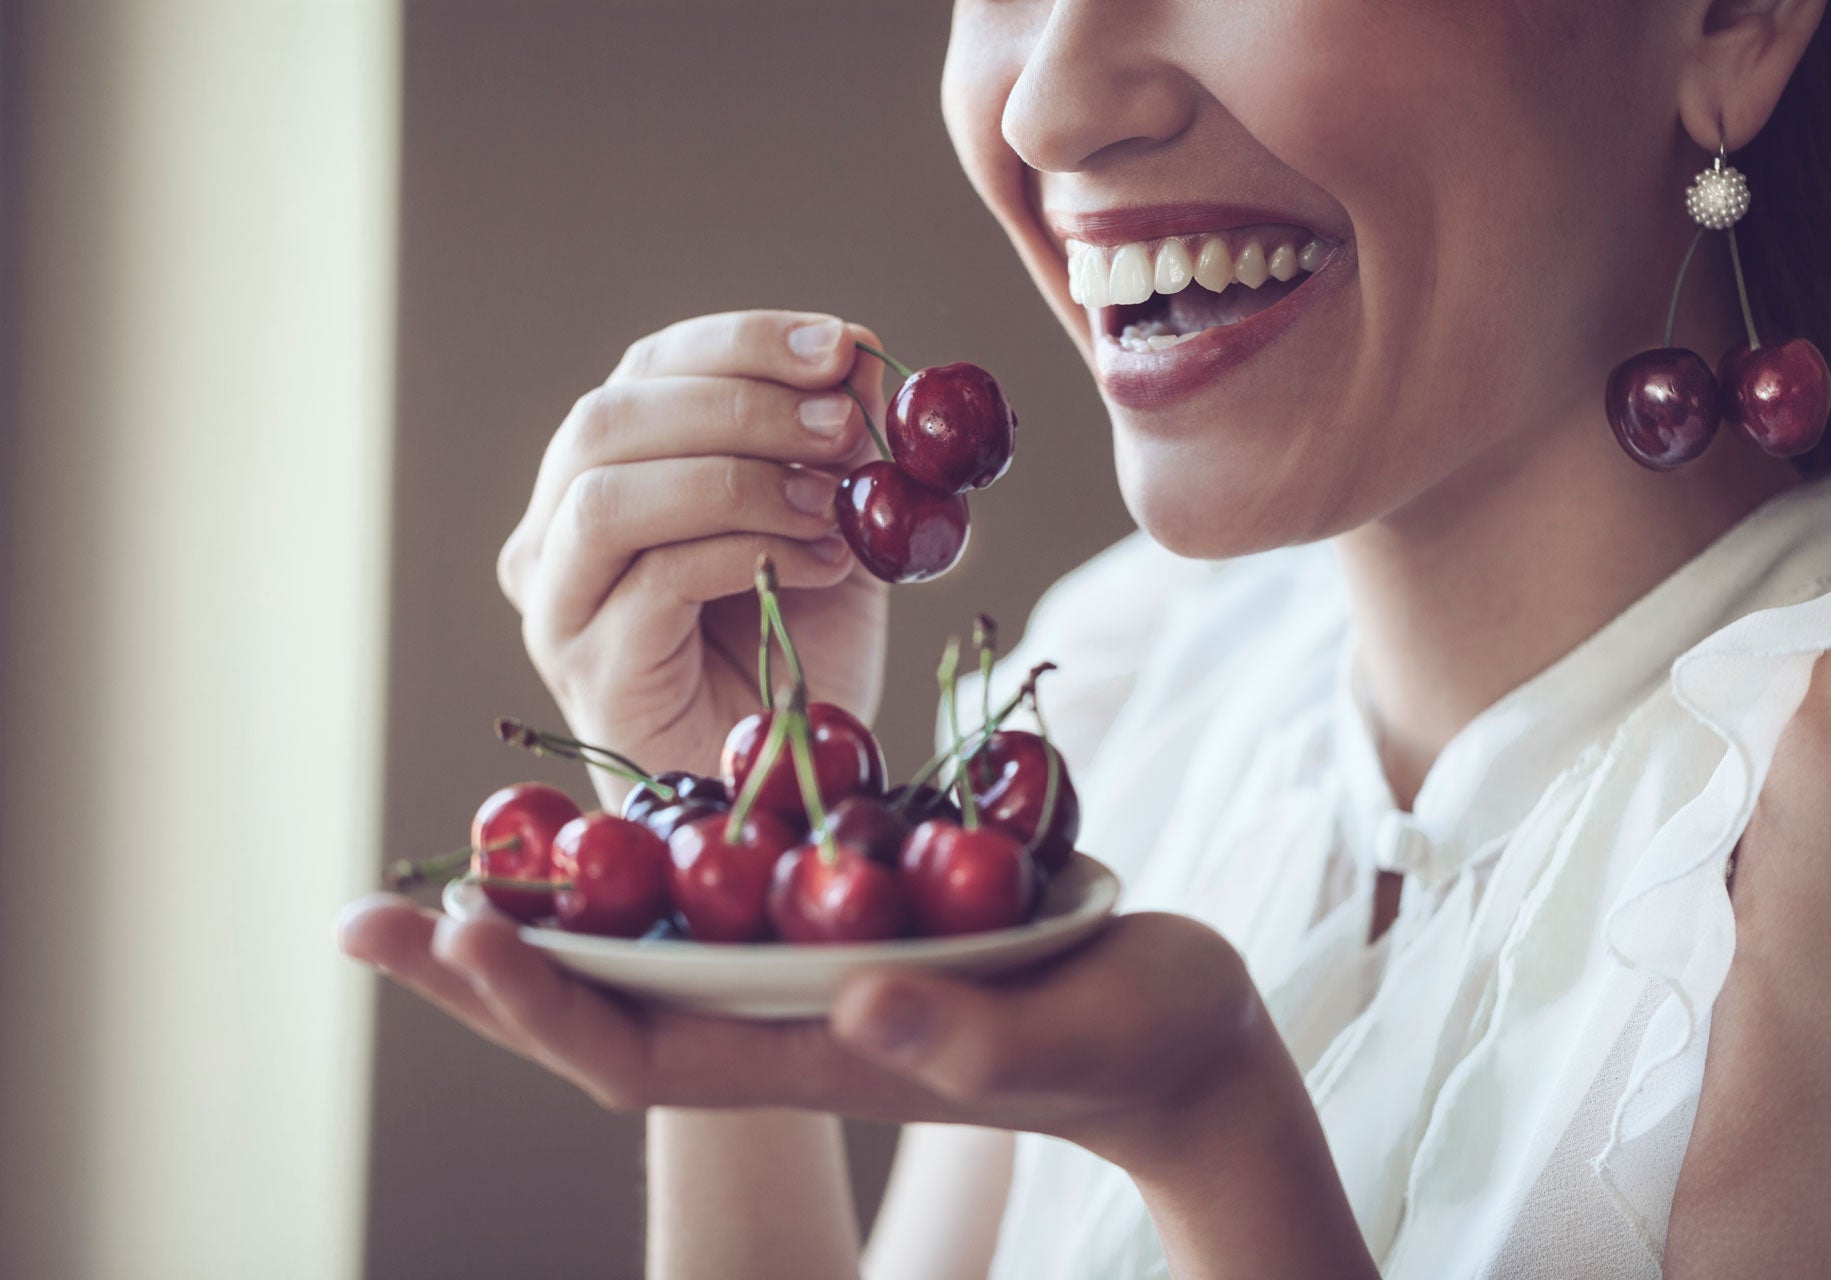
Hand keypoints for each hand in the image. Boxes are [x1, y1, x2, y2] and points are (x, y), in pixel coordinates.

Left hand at [336, 898, 1299, 1175]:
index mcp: (814, 1049)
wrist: (1174, 1035)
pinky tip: (610, 811)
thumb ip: (964, 1038)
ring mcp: (809, 966)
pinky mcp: (847, 914)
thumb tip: (857, 1003)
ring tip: (455, 857)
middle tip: (364, 918)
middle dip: (487, 964)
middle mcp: (785, 1011)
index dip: (540, 999)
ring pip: (650, 940)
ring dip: (548, 904)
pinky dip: (651, 855)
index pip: (641, 1045)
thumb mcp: (1060, 1036)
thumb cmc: (1132, 1045)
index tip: (458, 929)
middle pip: (606, 999)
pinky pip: (722, 887)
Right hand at [495, 311, 889, 803]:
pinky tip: (823, 564)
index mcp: (609, 469)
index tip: (844, 347)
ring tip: (836, 506)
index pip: (650, 368)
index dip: (745, 344)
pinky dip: (750, 553)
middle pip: (610, 418)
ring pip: (609, 494)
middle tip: (846, 425)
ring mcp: (558, 601)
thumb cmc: (794, 649)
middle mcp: (557, 528)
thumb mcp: (832, 524)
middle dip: (742, 403)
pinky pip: (655, 579)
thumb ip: (838, 449)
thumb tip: (861, 355)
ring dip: (738, 477)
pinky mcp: (588, 667)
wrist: (779, 776)